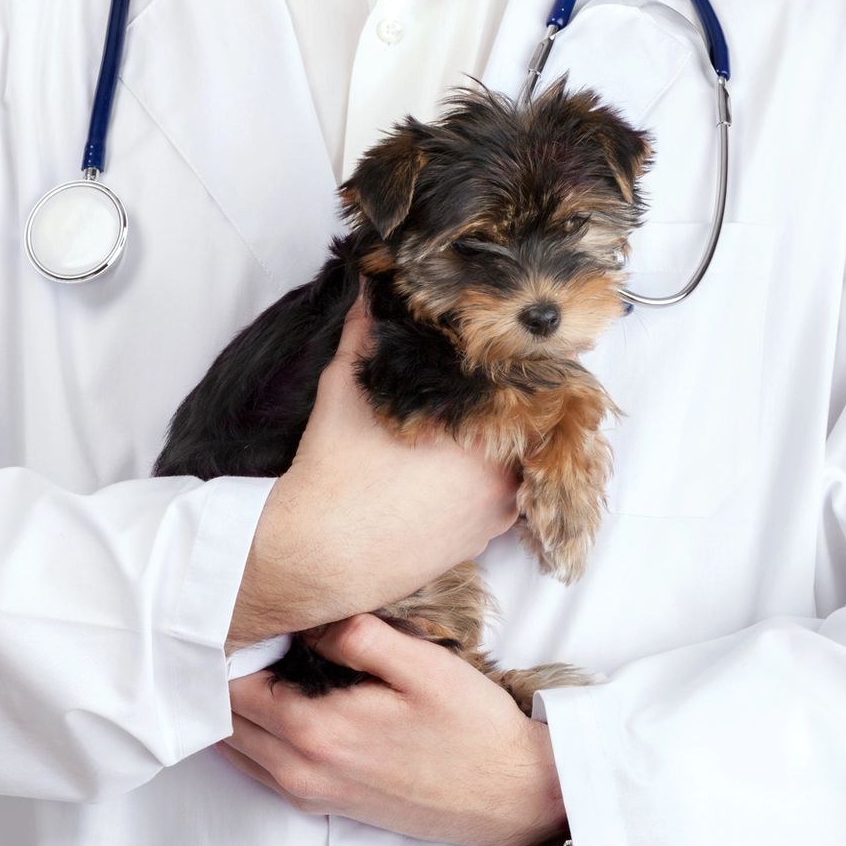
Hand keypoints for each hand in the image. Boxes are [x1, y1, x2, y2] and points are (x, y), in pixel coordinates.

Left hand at [218, 614, 567, 845]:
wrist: (508, 794)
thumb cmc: (472, 728)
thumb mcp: (424, 665)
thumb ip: (358, 636)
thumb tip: (308, 622)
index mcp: (315, 729)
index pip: (231, 684)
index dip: (234, 646)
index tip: (258, 617)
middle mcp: (299, 768)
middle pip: (224, 718)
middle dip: (228, 676)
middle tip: (259, 637)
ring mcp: (309, 792)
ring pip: (236, 747)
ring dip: (239, 708)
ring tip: (269, 666)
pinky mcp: (325, 804)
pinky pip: (261, 770)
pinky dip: (256, 737)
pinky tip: (287, 706)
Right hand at [228, 294, 519, 646]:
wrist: (316, 556)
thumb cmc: (331, 472)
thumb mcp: (345, 390)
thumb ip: (365, 334)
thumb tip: (370, 289)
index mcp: (480, 432)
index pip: (526, 385)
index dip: (520, 364)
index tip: (510, 347)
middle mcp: (502, 474)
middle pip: (529, 426)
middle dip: (514, 404)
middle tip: (495, 383)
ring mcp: (498, 511)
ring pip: (521, 463)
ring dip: (508, 444)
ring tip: (478, 422)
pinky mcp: (484, 540)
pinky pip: (507, 498)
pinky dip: (494, 479)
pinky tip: (465, 466)